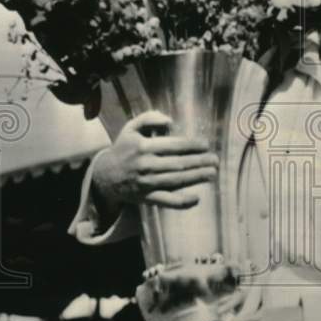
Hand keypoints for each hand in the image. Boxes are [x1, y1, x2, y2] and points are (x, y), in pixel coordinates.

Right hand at [91, 110, 218, 210]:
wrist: (104, 176)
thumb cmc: (124, 148)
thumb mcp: (131, 128)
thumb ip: (150, 118)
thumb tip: (169, 121)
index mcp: (143, 146)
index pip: (173, 146)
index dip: (191, 145)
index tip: (206, 145)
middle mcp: (145, 165)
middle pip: (178, 163)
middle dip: (199, 162)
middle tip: (216, 160)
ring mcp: (146, 183)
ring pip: (176, 180)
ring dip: (196, 177)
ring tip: (212, 173)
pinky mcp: (146, 197)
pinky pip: (166, 201)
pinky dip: (182, 202)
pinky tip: (196, 199)